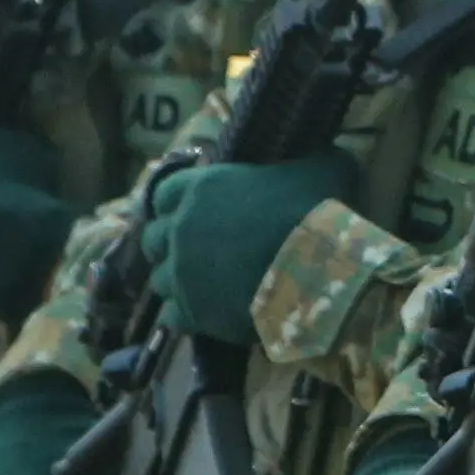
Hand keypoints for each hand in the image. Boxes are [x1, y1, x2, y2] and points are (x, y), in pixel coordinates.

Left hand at [142, 149, 358, 346]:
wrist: (318, 270)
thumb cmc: (318, 211)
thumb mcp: (322, 168)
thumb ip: (306, 162)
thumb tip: (321, 157)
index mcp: (203, 187)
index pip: (165, 192)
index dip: (176, 203)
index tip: (192, 212)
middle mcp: (182, 227)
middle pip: (152, 237)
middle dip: (168, 244)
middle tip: (195, 252)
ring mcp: (182, 271)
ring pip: (159, 279)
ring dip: (177, 282)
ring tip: (203, 289)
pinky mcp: (191, 311)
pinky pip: (171, 317)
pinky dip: (186, 316)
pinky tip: (207, 317)